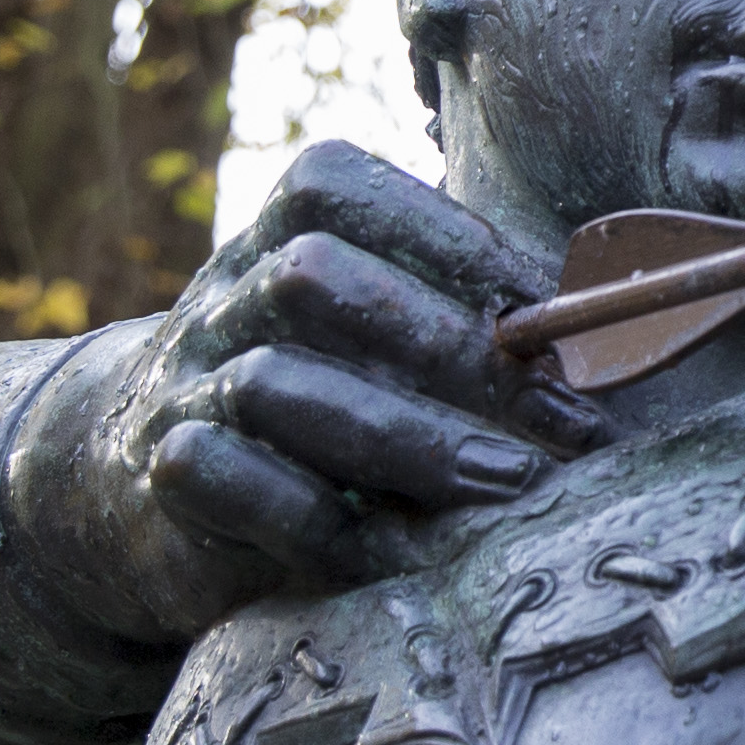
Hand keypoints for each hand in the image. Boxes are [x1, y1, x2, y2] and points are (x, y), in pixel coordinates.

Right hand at [9, 143, 596, 646]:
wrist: (135, 476)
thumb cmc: (319, 387)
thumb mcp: (372, 328)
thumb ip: (457, 303)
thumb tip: (609, 302)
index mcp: (277, 230)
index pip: (343, 192)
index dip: (454, 241)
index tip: (557, 307)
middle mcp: (220, 293)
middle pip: (315, 279)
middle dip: (449, 345)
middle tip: (562, 413)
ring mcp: (182, 382)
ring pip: (275, 383)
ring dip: (407, 437)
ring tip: (510, 482)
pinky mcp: (160, 477)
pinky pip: (223, 479)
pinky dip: (314, 517)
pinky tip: (398, 552)